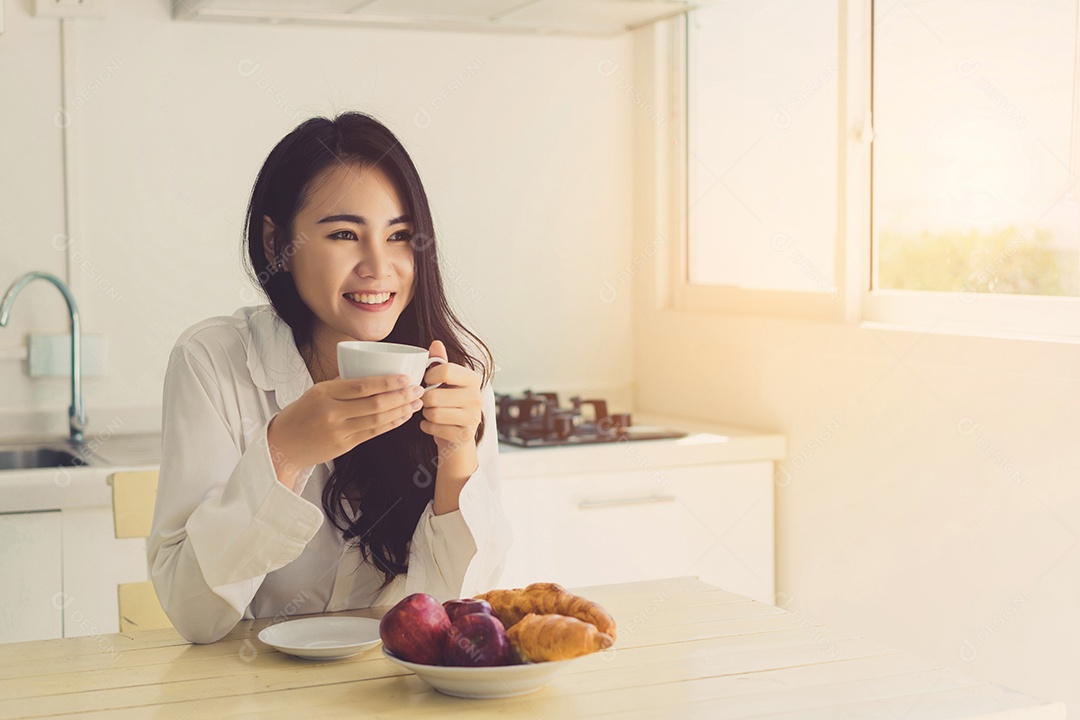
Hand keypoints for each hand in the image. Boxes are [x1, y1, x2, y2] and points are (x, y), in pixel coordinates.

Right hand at [266, 373, 423, 487]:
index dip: (387, 382)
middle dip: (400, 396)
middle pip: (373, 404)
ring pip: (376, 420)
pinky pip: (373, 434)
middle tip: (418, 389)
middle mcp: (331, 412)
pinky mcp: (343, 446)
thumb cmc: (302, 413)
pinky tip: (403, 417)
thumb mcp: (317, 392)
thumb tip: (371, 370)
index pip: (361, 386)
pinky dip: (390, 424)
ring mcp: (338, 431)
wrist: (283, 444)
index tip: (405, 378)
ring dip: (400, 411)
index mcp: (324, 392)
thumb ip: (342, 383)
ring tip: (416, 403)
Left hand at [418, 340, 481, 458]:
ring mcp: (473, 417)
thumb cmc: (449, 405)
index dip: (429, 376)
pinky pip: (433, 428)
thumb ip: (440, 362)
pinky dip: (427, 427)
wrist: (458, 438)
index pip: (444, 370)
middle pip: (434, 394)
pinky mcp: (464, 435)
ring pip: (433, 412)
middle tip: (431, 402)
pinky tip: (434, 426)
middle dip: (425, 400)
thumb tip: (436, 343)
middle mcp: (476, 397)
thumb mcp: (446, 382)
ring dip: (426, 414)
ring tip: (433, 413)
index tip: (428, 381)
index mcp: (472, 379)